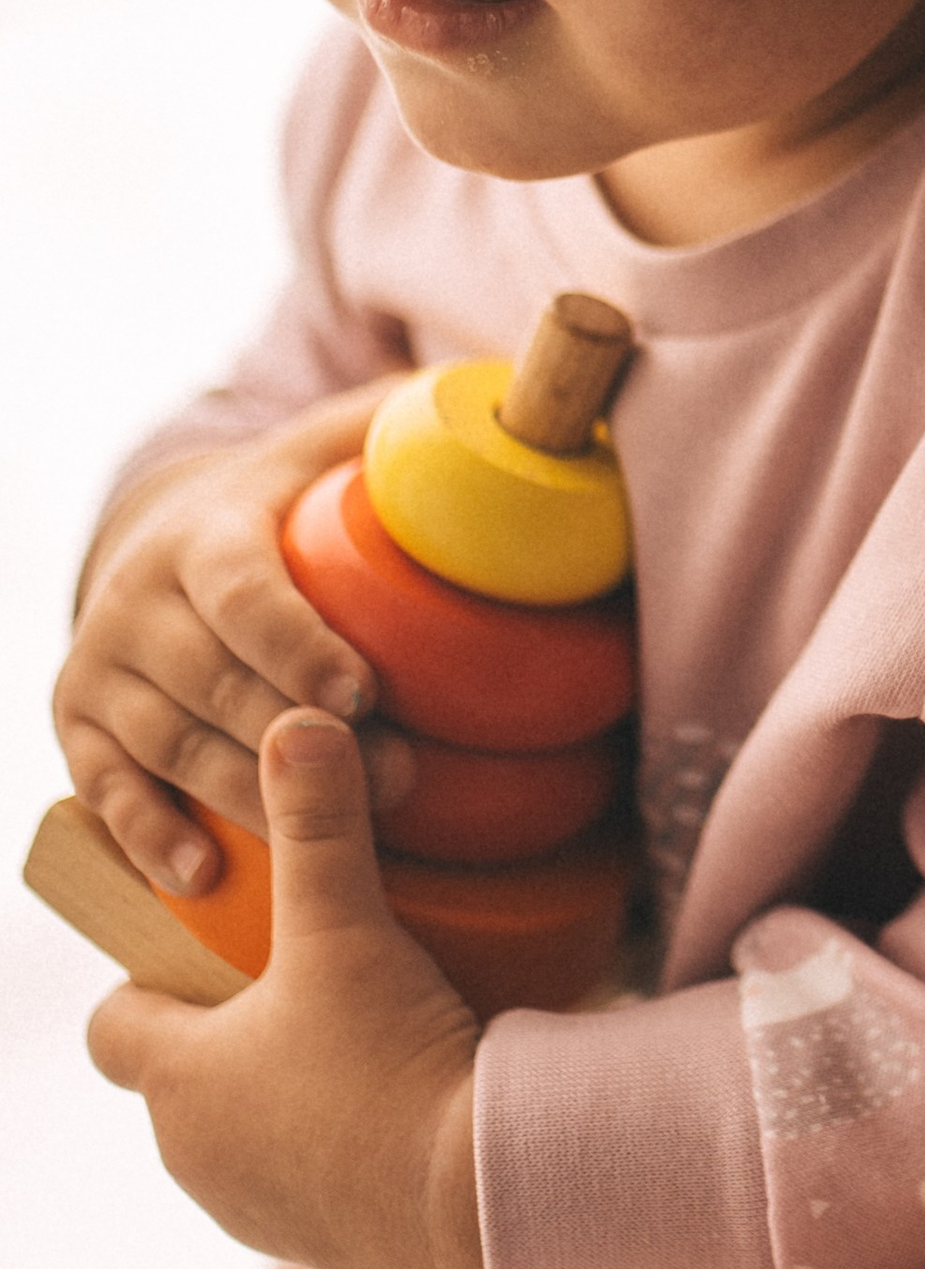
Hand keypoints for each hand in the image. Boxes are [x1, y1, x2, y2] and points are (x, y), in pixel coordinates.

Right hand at [54, 381, 410, 893]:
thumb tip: (503, 391)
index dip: (298, 644)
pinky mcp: (77, 726)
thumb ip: (396, 424)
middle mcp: (135, 599)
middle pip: (216, 684)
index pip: (244, 594)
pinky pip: (108, 793)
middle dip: (304, 739)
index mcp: (203, 534)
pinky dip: (152, 838)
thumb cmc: (279, 505)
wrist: (157, 539)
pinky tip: (207, 877)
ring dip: (252, 798)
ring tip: (343, 834)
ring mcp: (99, 667)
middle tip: (400, 778)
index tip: (363, 691)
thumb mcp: (323, 450)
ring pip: (170, 746)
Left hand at [87, 711, 484, 1268]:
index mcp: (177, 1079)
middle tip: (303, 973)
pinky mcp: (326, 1244)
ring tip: (362, 1031)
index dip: (149, 977)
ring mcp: (258, 1211)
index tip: (209, 943)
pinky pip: (310, 1178)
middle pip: (185, 1074)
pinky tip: (401, 1096)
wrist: (479, 1190)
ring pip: (246, 1130)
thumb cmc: (392, 1057)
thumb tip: (300, 724)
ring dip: (285, 1088)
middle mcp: (196, 1156)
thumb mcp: (349, 927)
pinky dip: (339, 1139)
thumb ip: (321, 826)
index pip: (114, 1023)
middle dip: (231, 1026)